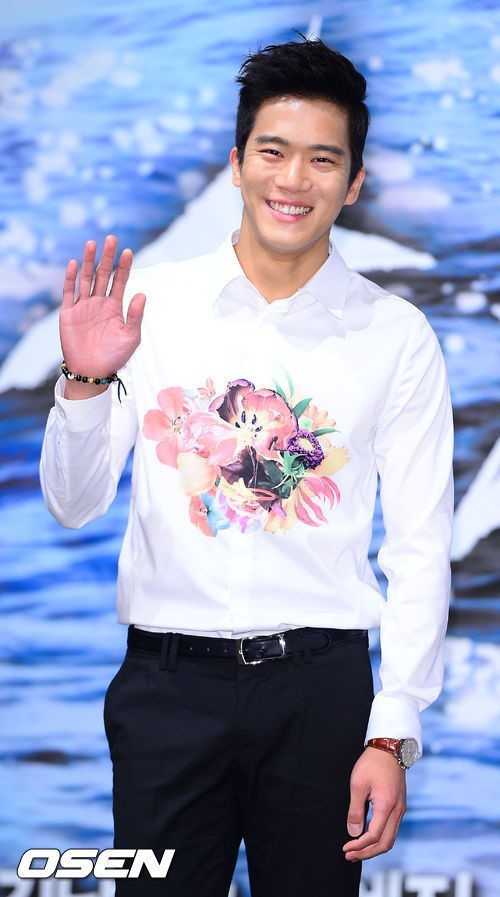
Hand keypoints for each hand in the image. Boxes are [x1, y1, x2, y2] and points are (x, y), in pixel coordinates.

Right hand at [60, 235, 145, 397]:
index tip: (128, 251)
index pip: (120, 281)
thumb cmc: (115, 356)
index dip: (124, 267)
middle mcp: (99, 303)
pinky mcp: (69, 313)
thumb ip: (135, 316)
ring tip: (92, 243)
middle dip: (107, 257)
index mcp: (115, 307)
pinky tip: (75, 263)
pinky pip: (69, 292)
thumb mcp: (131, 337)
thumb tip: (142, 294)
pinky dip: (71, 278)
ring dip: (88, 261)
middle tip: (111, 238)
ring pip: (86, 279)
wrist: (92, 371)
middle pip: (102, 274)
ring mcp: (83, 306)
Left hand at [343, 746, 405, 861]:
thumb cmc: (371, 763)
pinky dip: (380, 839)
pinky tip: (367, 838)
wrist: (389, 748)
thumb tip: (353, 833)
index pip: (374, 836)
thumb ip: (355, 810)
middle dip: (367, 853)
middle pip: (385, 843)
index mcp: (387, 806)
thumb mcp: (357, 784)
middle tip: (350, 855)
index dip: (359, 846)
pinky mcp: (399, 806)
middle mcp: (397, 811)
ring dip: (374, 848)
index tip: (346, 848)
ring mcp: (400, 809)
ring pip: (390, 839)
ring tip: (357, 850)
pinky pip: (392, 830)